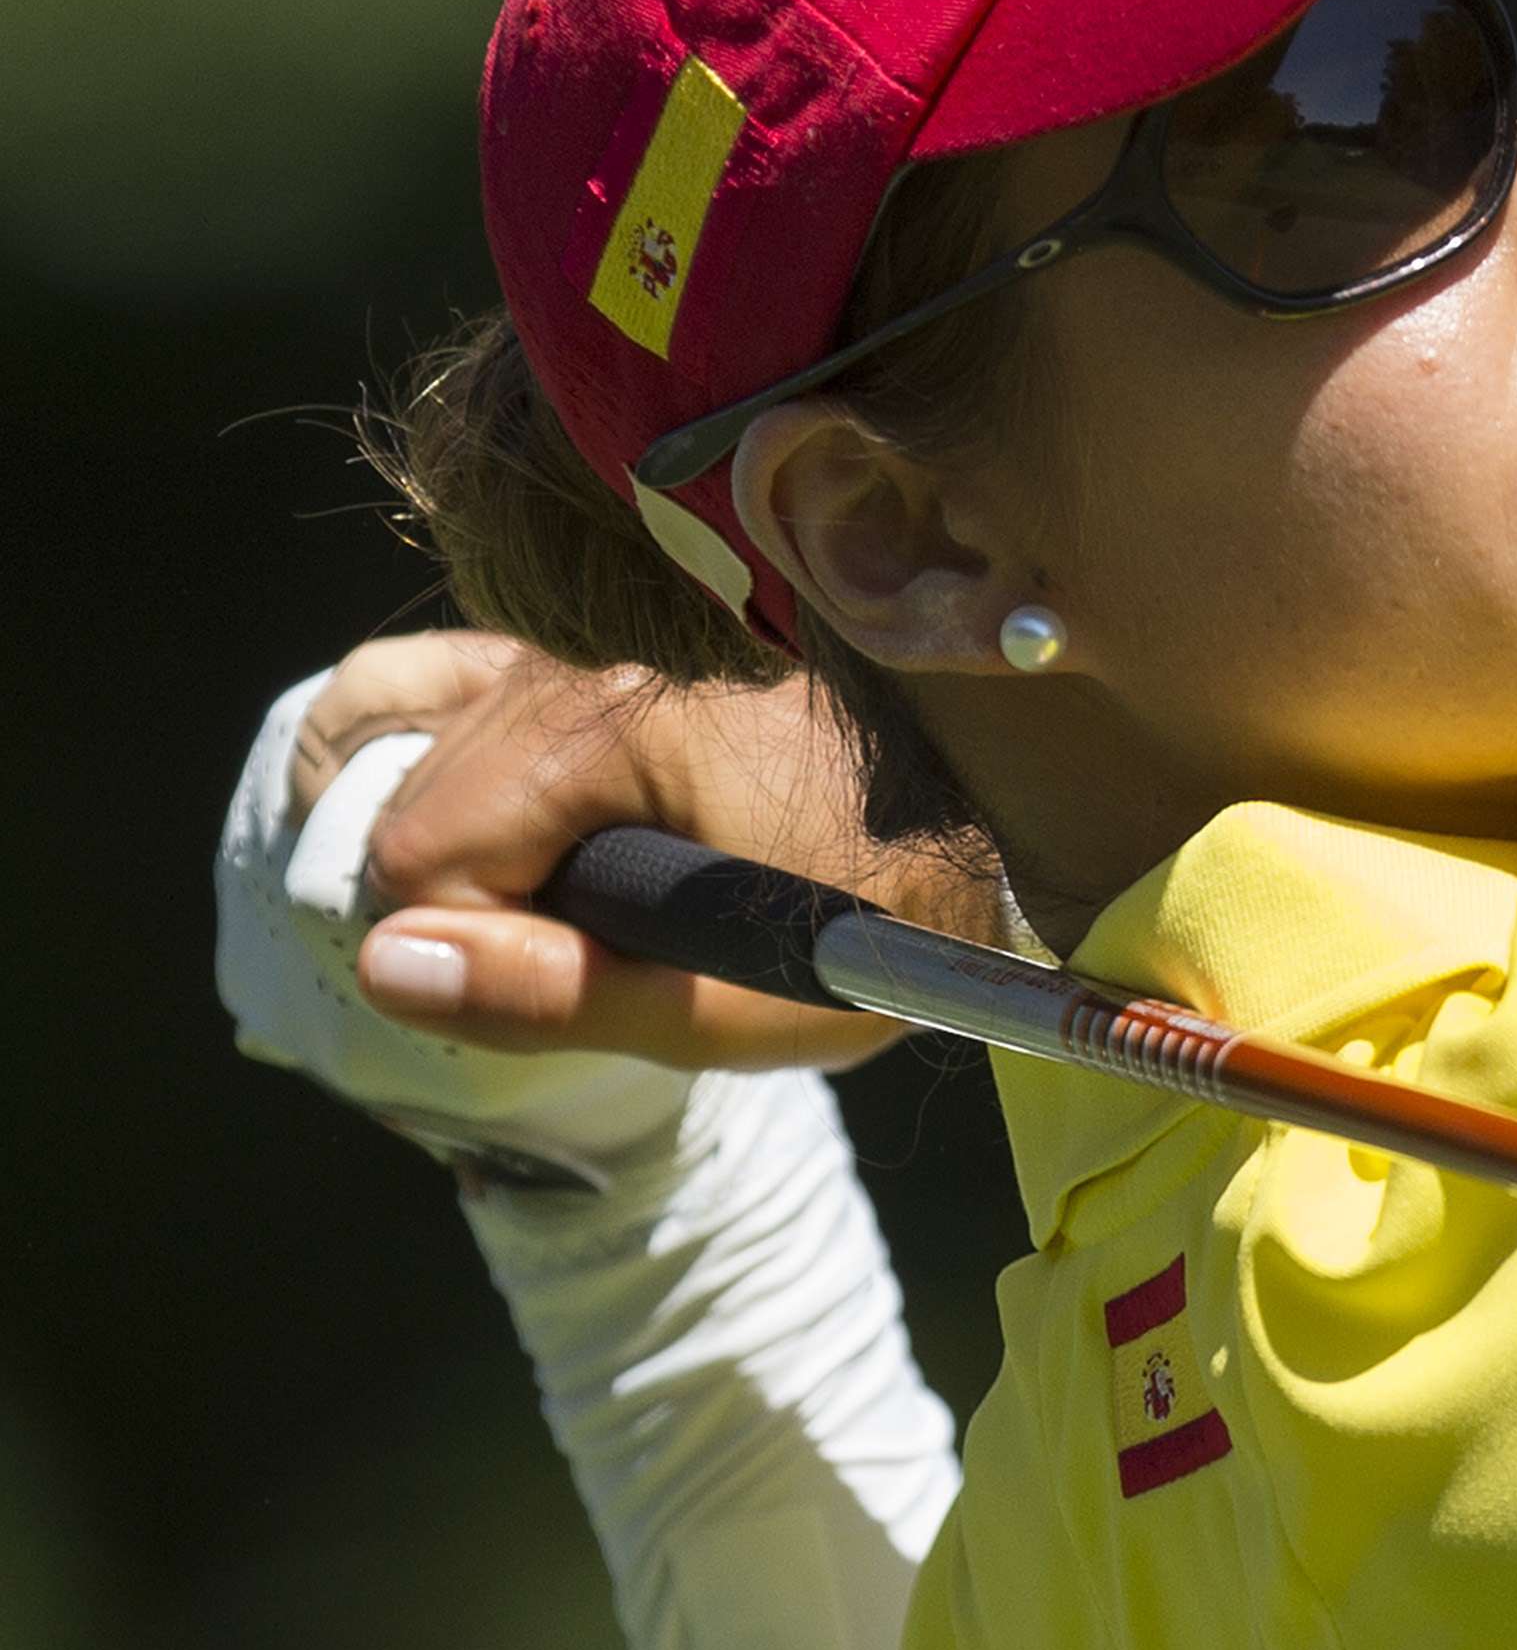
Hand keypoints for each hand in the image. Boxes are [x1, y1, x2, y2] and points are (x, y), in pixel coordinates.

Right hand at [302, 634, 994, 1073]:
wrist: (994, 824)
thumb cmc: (884, 920)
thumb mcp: (742, 1000)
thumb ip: (564, 992)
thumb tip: (388, 966)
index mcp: (613, 731)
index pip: (419, 860)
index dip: (483, 952)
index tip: (585, 979)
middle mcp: (579, 667)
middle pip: (409, 803)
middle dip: (475, 900)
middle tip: (605, 945)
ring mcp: (576, 649)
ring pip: (414, 750)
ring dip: (467, 844)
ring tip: (582, 896)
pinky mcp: (583, 655)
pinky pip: (429, 685)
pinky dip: (431, 759)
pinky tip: (491, 830)